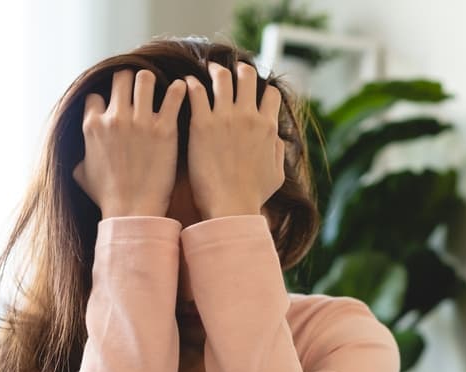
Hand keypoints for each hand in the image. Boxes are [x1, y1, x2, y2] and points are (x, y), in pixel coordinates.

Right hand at [72, 69, 186, 218]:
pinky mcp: (164, 129)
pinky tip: (180, 91)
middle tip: (139, 89)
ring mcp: (140, 121)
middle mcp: (115, 118)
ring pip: (144, 78)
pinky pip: (173, 95)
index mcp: (93, 125)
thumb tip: (79, 156)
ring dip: (151, 81)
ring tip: (159, 88)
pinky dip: (178, 89)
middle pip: (120, 78)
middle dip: (129, 81)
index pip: (96, 95)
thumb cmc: (107, 197)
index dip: (106, 99)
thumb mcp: (82, 175)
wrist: (132, 211)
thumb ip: (80, 156)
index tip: (115, 104)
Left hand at [184, 61, 284, 219]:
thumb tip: (276, 138)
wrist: (231, 208)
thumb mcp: (276, 175)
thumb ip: (278, 152)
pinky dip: (192, 84)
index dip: (263, 89)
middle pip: (248, 75)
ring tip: (207, 72)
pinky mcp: (202, 124)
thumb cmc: (253, 197)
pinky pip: (196, 91)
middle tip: (229, 72)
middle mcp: (248, 116)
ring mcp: (225, 117)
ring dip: (215, 71)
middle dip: (240, 70)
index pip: (270, 93)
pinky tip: (186, 86)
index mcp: (268, 127)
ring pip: (222, 77)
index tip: (253, 91)